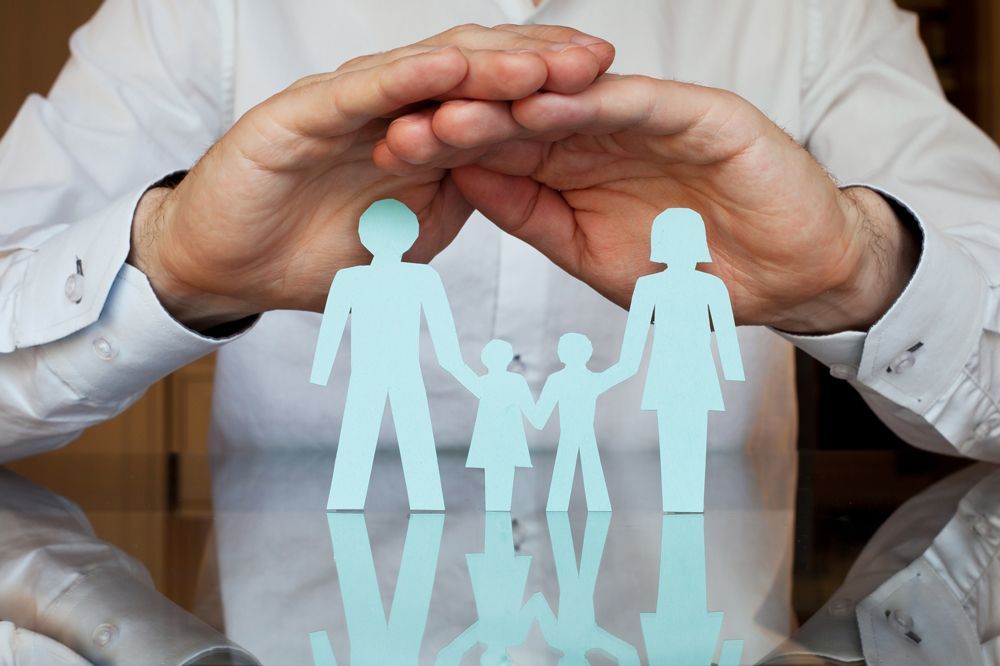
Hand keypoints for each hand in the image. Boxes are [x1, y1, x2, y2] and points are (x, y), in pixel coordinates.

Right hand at [127, 25, 614, 328]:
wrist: (235, 268)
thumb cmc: (318, 251)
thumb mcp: (412, 234)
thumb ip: (458, 201)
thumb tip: (514, 184)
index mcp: (421, 135)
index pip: (495, 101)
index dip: (551, 93)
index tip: (610, 92)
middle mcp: (391, 108)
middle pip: (475, 72)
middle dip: (538, 63)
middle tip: (598, 59)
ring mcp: (348, 105)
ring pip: (427, 73)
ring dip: (487, 64)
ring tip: (544, 59)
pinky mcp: (302, 114)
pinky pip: (363, 92)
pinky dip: (408, 80)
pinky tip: (451, 67)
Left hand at [378, 75, 917, 333]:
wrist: (786, 279)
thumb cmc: (692, 271)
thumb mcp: (590, 254)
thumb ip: (531, 217)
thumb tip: (465, 185)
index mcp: (573, 167)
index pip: (498, 151)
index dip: (445, 152)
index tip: (390, 159)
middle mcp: (602, 134)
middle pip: (520, 118)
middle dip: (461, 121)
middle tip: (402, 127)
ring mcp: (648, 119)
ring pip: (569, 102)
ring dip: (511, 105)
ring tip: (455, 109)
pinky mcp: (699, 113)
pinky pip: (638, 103)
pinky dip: (593, 102)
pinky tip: (545, 103)